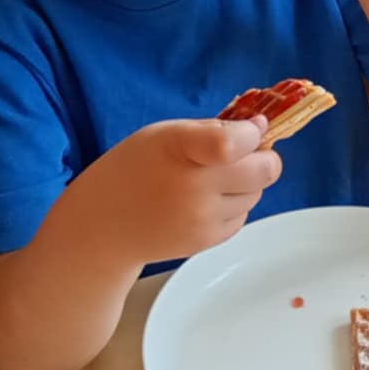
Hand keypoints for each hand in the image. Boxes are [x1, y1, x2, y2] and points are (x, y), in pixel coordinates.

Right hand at [98, 118, 280, 261]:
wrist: (103, 227)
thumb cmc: (133, 169)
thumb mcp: (164, 134)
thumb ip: (214, 128)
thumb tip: (263, 128)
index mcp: (178, 149)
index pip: (232, 144)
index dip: (251, 134)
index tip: (250, 128)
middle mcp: (193, 188)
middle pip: (265, 171)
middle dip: (263, 157)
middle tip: (244, 154)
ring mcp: (202, 220)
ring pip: (257, 193)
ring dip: (247, 182)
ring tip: (214, 178)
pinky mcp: (207, 241)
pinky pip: (243, 214)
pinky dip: (235, 204)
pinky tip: (206, 199)